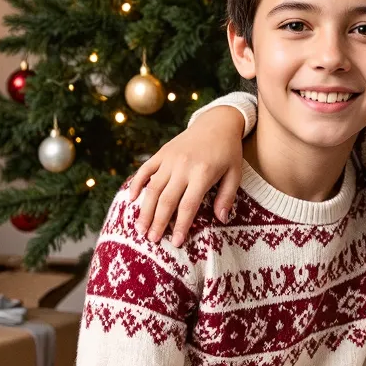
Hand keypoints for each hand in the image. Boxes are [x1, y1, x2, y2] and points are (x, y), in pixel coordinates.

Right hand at [129, 107, 246, 246]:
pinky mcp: (161, 153)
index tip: (176, 242)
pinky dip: (136, 184)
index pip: (188, 205)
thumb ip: (227, 196)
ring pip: (152, 188)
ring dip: (145, 210)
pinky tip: (131, 200)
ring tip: (140, 229)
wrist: (216, 122)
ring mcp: (169, 159)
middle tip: (152, 240)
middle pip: (166, 200)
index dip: (181, 225)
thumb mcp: (235, 174)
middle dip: (158, 222)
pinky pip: (145, 170)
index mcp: (202, 173)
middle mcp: (183, 166)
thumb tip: (221, 220)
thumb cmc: (228, 152)